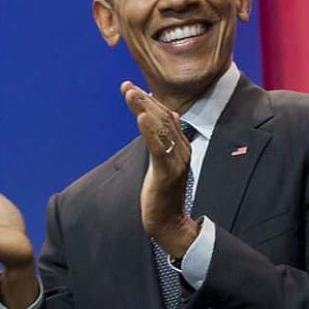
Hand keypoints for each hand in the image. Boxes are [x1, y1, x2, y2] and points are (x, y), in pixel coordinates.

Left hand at [121, 81, 199, 257]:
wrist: (169, 222)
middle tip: (127, 86)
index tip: (131, 87)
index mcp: (180, 146)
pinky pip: (158, 148)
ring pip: (160, 128)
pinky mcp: (167, 173)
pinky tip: (141, 118)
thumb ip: (162, 140)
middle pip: (162, 118)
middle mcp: (181, 150)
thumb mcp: (163, 162)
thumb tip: (162, 117)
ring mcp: (176, 161)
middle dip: (144, 100)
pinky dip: (149, 131)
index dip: (149, 101)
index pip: (165, 116)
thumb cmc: (163, 193)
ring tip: (131, 94)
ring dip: (145, 109)